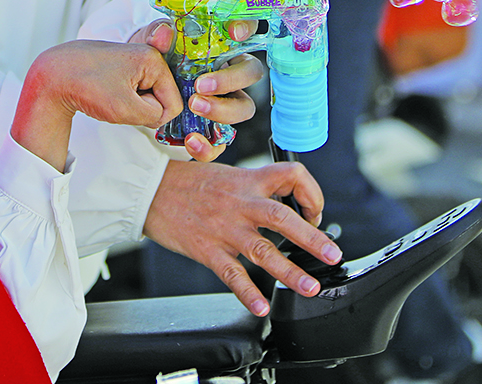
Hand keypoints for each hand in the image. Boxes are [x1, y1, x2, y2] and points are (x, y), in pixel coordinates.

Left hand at [14, 41, 184, 170]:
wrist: (52, 76)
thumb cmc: (85, 87)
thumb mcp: (126, 109)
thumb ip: (155, 116)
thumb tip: (160, 114)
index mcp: (152, 60)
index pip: (173, 103)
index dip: (154, 116)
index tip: (128, 107)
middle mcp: (145, 55)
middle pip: (160, 97)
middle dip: (142, 107)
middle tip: (116, 101)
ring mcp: (132, 59)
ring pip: (145, 96)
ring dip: (130, 104)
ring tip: (109, 96)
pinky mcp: (120, 65)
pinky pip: (132, 91)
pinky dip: (120, 99)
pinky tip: (105, 93)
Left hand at [128, 18, 260, 159]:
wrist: (141, 87)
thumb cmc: (156, 58)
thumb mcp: (151, 43)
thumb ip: (157, 35)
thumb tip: (164, 33)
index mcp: (222, 44)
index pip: (246, 28)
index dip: (246, 27)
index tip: (234, 33)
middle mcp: (231, 71)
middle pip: (251, 73)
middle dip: (230, 80)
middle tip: (200, 86)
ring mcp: (226, 101)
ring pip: (243, 108)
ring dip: (222, 110)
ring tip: (194, 107)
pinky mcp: (214, 128)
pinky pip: (222, 141)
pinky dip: (209, 146)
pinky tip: (191, 140)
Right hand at [143, 159, 338, 315]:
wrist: (149, 189)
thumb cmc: (187, 182)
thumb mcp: (227, 174)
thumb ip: (254, 190)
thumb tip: (283, 209)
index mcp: (248, 181)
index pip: (291, 176)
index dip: (310, 193)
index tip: (314, 213)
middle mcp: (240, 204)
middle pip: (283, 218)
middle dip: (312, 238)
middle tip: (331, 253)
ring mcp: (224, 228)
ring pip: (263, 251)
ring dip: (290, 271)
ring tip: (310, 287)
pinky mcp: (207, 249)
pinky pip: (232, 274)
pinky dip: (248, 293)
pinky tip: (261, 306)